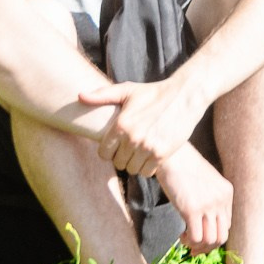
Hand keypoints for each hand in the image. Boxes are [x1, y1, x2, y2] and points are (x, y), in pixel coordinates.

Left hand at [78, 73, 209, 176]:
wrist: (184, 96)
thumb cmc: (153, 93)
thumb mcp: (127, 90)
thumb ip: (102, 96)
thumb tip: (79, 96)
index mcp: (121, 125)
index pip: (104, 153)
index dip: (109, 151)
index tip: (116, 145)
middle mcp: (133, 138)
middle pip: (118, 163)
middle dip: (122, 157)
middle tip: (130, 147)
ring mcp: (147, 147)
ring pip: (132, 170)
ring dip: (135, 163)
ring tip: (141, 151)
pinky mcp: (162, 154)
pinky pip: (147, 172)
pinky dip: (148, 167)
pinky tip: (151, 154)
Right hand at [156, 145, 233, 254]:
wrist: (170, 154)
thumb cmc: (183, 166)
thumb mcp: (205, 180)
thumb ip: (210, 197)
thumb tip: (205, 221)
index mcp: (226, 192)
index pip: (226, 225)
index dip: (213, 235)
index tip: (199, 237)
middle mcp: (220, 200)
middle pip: (222, 236)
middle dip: (207, 247)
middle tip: (193, 247)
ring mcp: (207, 205)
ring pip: (210, 240)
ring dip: (197, 246)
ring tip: (185, 240)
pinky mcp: (191, 209)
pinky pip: (196, 237)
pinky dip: (189, 242)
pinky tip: (181, 236)